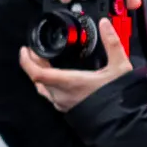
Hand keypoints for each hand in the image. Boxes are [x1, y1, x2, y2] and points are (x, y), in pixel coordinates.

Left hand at [19, 14, 136, 111]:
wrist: (122, 121)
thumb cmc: (119, 97)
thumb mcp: (119, 66)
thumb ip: (112, 43)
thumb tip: (105, 24)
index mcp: (69, 82)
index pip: (37, 73)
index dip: (27, 61)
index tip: (25, 50)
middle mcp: (61, 94)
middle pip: (38, 77)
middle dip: (34, 62)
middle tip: (37, 50)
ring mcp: (62, 103)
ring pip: (42, 87)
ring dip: (40, 73)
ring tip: (44, 60)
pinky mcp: (66, 108)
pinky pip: (50, 94)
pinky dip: (47, 82)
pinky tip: (56, 76)